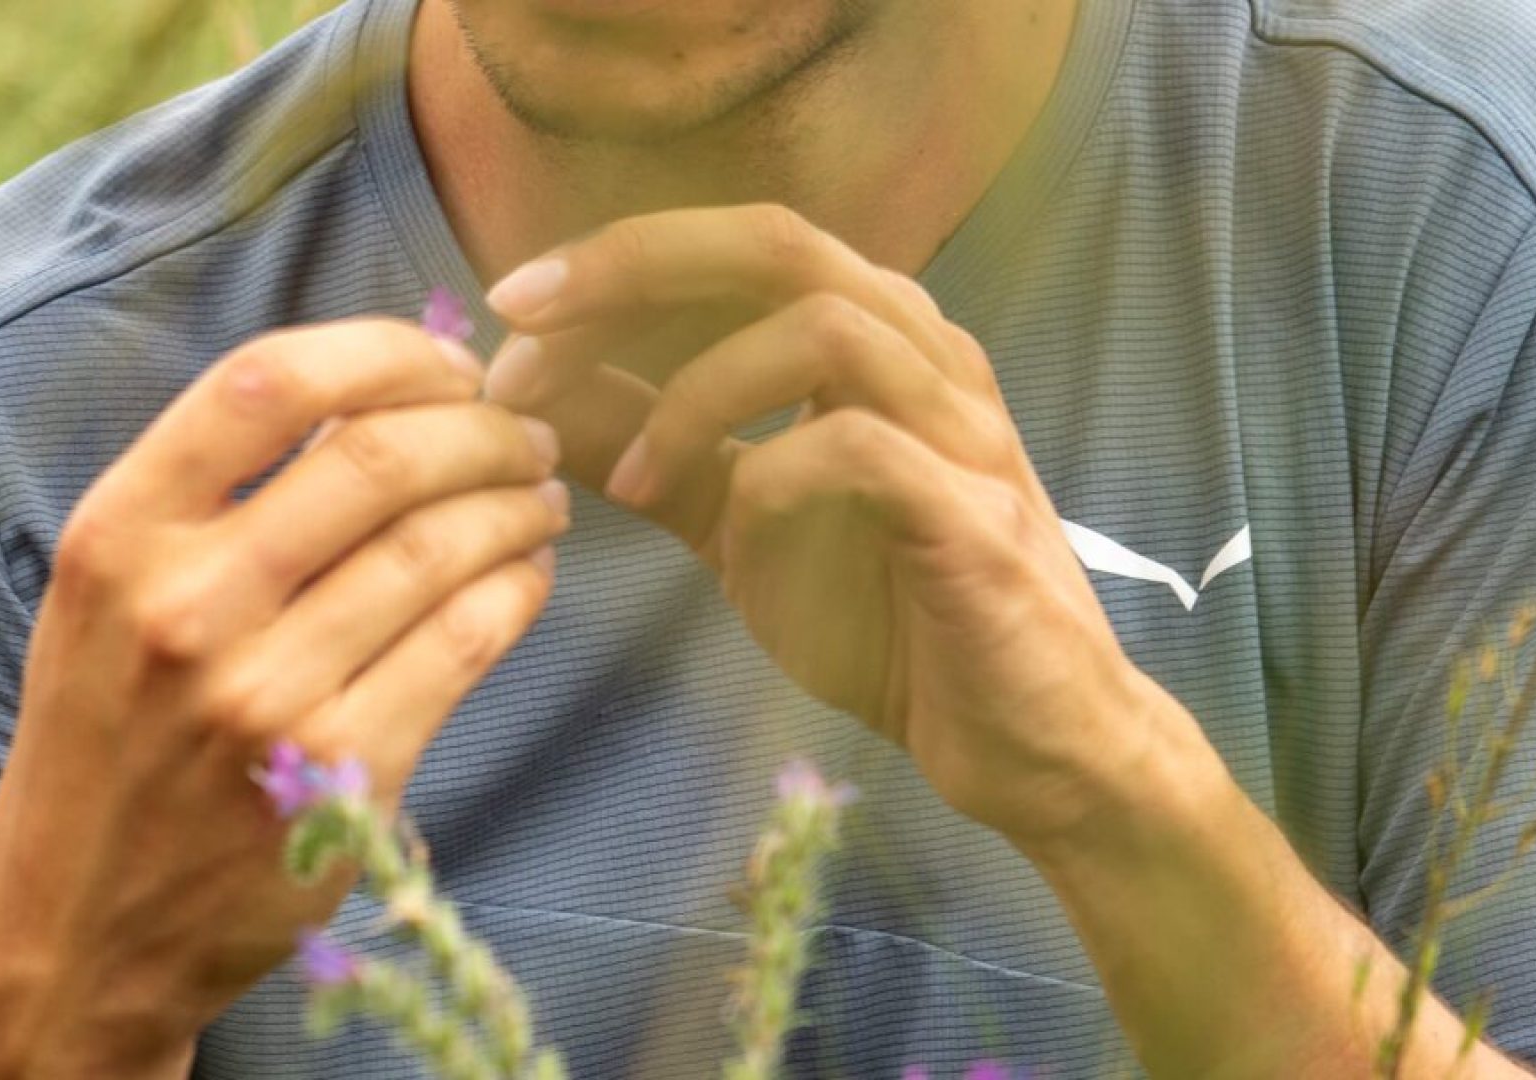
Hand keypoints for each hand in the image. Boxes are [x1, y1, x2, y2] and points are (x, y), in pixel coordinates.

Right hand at [0, 321, 568, 1077]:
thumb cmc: (111, 738)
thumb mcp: (111, 600)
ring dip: (516, 506)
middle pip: (378, 458)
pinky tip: (528, 577)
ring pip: (438, 549)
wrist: (76, 931)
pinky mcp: (341, 777)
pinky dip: (518, 592)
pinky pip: (465, 644)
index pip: (268, 383)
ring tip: (540, 500)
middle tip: (525, 437)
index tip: (450, 366)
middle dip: (483, 430)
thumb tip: (379, 400)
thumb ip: (215, 498)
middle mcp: (183, 607)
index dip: (386, 353)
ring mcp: (264, 698)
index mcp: (116, 537)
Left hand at [482, 204, 1184, 847]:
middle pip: (778, 243)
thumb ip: (662, 456)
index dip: (618, 260)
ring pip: (823, 327)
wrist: (1024, 742)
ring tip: (628, 474)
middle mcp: (926, 357)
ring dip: (694, 391)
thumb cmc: (893, 625)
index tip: (510, 310)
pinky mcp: (976, 517)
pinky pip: (861, 449)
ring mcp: (963, 428)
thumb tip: (547, 399)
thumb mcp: (744, 527)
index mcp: (874, 343)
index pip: (737, 248)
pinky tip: (730, 540)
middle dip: (633, 269)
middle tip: (522, 323)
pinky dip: (769, 479)